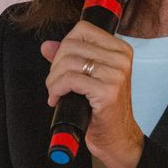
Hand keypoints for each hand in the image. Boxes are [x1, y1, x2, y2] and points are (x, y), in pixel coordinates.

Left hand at [41, 21, 143, 167]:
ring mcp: (116, 74)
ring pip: (69, 62)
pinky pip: (70, 80)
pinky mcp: (107, 91)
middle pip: (72, 46)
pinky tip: (57, 99)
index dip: (64, 46)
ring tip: (55, 93)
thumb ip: (69, 58)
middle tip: (55, 84)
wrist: (116, 137)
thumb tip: (46, 46)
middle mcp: (121, 58)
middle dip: (55, 66)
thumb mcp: (88, 78)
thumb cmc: (103, 109)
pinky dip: (57, 89)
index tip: (61, 65)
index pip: (83, 30)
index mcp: (120, 49)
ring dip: (53, 80)